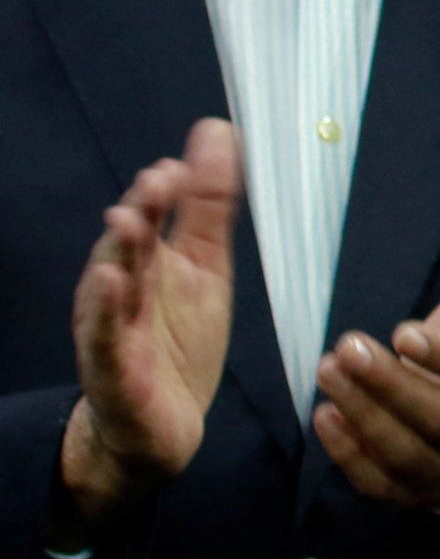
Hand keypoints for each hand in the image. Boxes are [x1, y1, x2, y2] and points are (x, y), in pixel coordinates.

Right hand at [59, 119, 240, 529]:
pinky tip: (110, 284)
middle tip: (157, 181)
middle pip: (127, 248)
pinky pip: (105, 343)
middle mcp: (122, 294)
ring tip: (128, 220)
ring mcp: (114, 334)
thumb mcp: (205, 268)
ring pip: (110, 290)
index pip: (150, 221)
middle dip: (139, 214)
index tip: (177, 166)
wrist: (158, 428)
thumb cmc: (178, 341)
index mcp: (147, 266)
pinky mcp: (115, 375)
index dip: (161, 193)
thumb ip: (207, 205)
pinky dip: (105, 314)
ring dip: (118, 254)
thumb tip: (215, 130)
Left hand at [312, 209, 439, 506]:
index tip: (402, 331)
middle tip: (345, 347)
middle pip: (439, 419)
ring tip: (328, 370)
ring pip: (406, 453)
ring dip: (363, 413)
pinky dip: (349, 454)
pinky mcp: (413, 494)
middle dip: (389, 384)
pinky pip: (379, 483)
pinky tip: (326, 416)